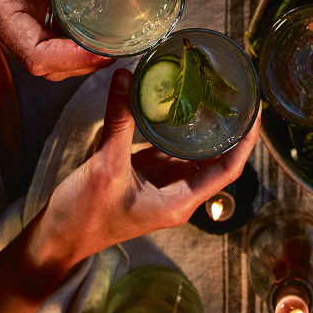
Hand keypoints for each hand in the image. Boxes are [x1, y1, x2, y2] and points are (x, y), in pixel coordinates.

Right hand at [0, 0, 128, 80]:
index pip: (37, 55)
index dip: (73, 60)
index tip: (104, 52)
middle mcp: (5, 17)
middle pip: (48, 61)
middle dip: (84, 61)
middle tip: (122, 45)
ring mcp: (15, 10)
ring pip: (51, 46)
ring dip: (81, 48)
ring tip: (117, 34)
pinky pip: (52, 21)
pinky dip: (76, 23)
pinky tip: (101, 10)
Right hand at [37, 69, 260, 259]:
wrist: (57, 237)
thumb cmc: (84, 216)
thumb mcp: (105, 167)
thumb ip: (119, 121)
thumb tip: (125, 75)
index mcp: (179, 201)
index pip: (229, 169)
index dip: (246, 141)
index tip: (255, 111)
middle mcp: (177, 193)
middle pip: (216, 157)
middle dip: (228, 126)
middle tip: (236, 90)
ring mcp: (161, 183)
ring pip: (191, 150)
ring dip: (201, 124)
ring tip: (211, 89)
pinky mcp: (144, 173)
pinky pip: (166, 146)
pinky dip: (172, 125)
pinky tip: (174, 101)